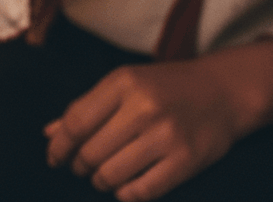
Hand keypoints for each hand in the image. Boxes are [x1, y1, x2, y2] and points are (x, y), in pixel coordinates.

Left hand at [44, 57, 258, 200]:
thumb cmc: (165, 86)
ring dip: (101, 181)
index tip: (54, 159)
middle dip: (80, 166)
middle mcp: (143, 107)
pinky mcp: (185, 161)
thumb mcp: (125, 83)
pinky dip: (126, 194)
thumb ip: (87, 106)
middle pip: (91, 152)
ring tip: (103, 176)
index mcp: (123, 82)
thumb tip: (49, 133)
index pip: (76, 121)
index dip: (59, 146)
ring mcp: (165, 135)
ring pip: (112, 175)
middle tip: (83, 167)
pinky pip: (142, 191)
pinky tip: (125, 187)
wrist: (222, 90)